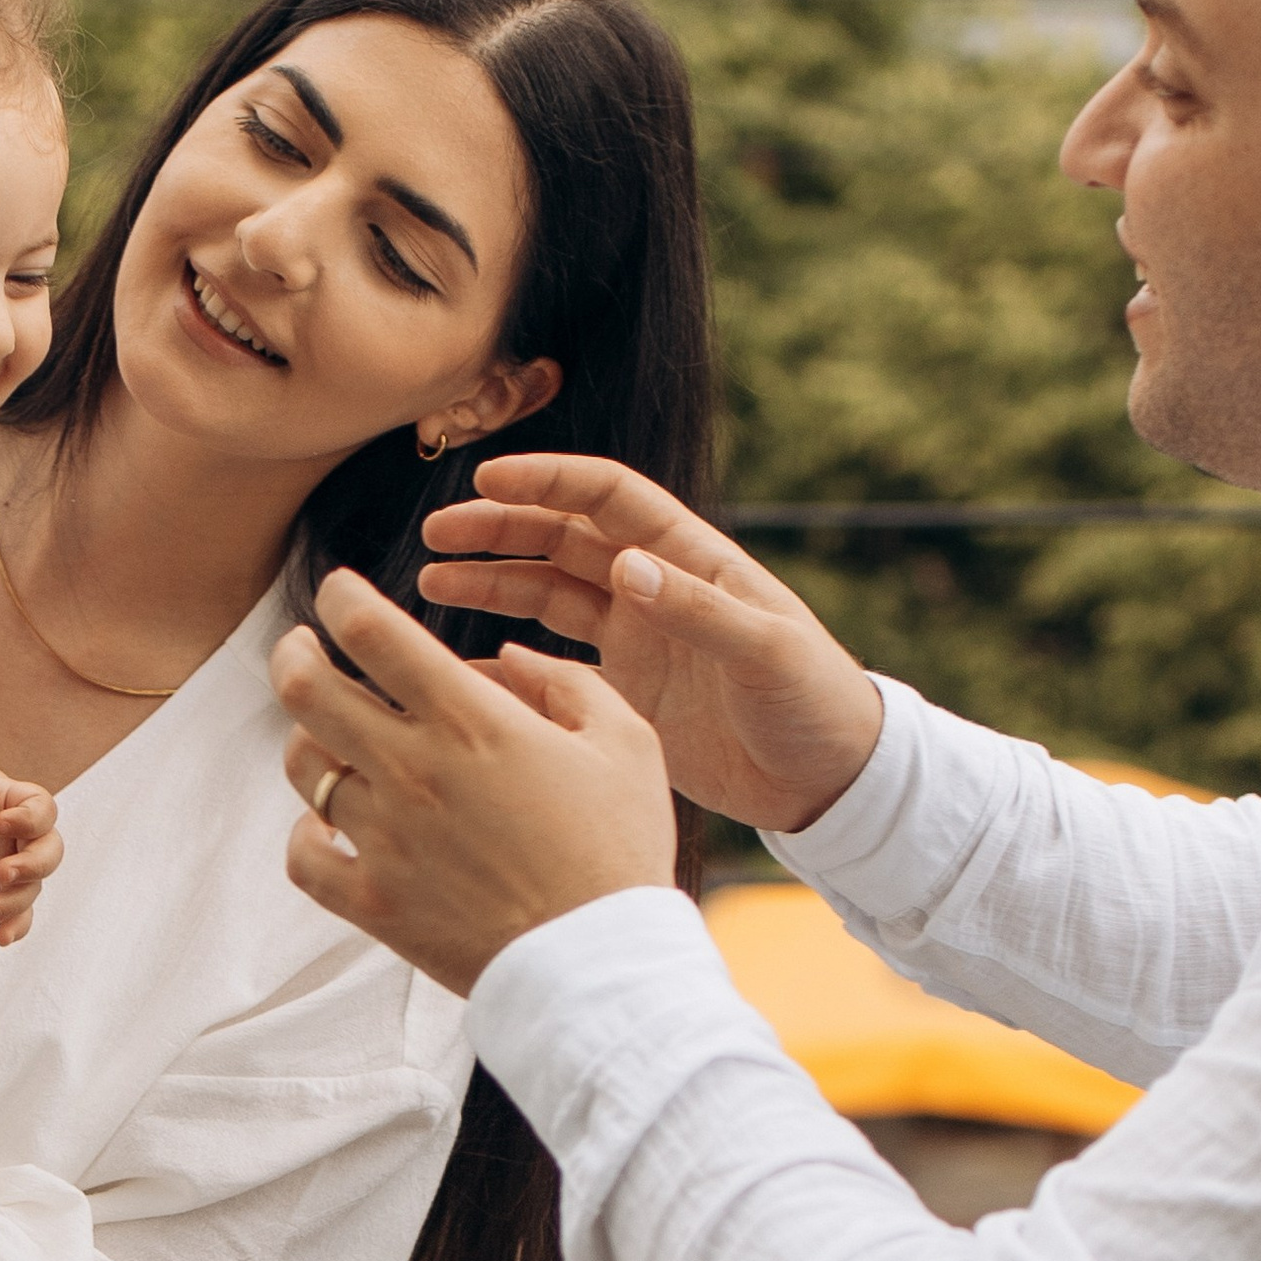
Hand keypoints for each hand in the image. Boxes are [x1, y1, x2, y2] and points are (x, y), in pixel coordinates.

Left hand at [0, 752, 61, 944]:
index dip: (31, 820)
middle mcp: (18, 835)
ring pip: (31, 888)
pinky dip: (13, 926)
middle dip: (33, 866)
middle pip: (49, 852)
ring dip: (14, 902)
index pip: (42, 809)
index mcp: (13, 800)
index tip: (1, 824)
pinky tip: (0, 937)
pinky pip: (13, 913)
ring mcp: (7, 865)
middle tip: (2, 873)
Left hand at [274, 572, 676, 995]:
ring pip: (306, 769)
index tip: (339, 591)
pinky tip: (328, 825)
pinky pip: (303, 856)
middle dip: (292, 654)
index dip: (342, 597)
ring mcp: (386, 839)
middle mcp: (413, 771)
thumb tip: (508, 659)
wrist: (600, 965)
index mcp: (472, 721)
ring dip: (308, 741)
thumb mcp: (626, 741)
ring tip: (327, 737)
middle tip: (300, 647)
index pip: (372, 633)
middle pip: (306, 690)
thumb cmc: (621, 849)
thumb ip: (565, 683)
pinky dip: (306, 834)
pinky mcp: (373, 902)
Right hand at [417, 455, 883, 834]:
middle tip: (436, 534)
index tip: (486, 481)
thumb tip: (625, 564)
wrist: (828, 779)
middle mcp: (656, 589)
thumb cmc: (815, 702)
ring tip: (431, 580)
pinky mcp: (626, 692)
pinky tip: (465, 653)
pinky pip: (554, 660)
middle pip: (562, 539)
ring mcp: (637, 639)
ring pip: (548, 593)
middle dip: (499, 529)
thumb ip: (697, 609)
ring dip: (492, 581)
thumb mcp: (765, 651)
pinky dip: (511, 651)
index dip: (547, 482)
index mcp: (692, 559)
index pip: (608, 498)